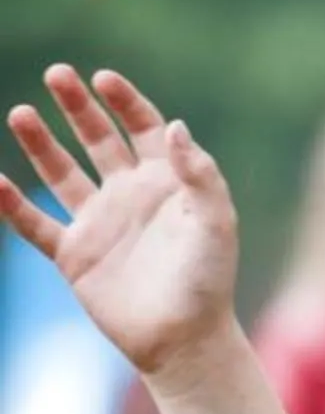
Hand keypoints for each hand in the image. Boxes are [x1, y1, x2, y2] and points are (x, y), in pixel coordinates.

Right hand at [0, 67, 240, 387]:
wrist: (184, 339)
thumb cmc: (208, 281)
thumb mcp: (216, 222)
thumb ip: (200, 173)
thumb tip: (176, 126)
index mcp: (166, 182)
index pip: (143, 128)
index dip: (125, 100)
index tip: (104, 78)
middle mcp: (129, 195)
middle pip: (98, 138)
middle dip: (77, 106)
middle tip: (57, 73)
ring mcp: (99, 223)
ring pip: (61, 173)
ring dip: (40, 143)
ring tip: (20, 113)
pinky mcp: (74, 255)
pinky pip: (35, 225)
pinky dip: (11, 206)